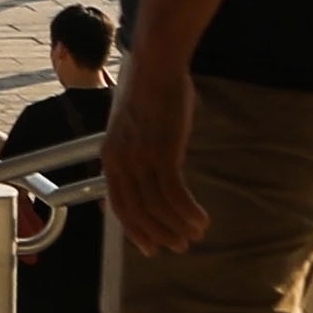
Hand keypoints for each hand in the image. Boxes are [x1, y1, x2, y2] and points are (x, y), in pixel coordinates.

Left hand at [102, 59, 203, 258]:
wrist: (155, 65)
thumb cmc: (148, 91)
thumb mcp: (129, 125)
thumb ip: (132, 150)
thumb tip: (144, 173)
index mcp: (109, 156)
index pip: (119, 206)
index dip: (135, 230)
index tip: (150, 247)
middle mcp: (120, 162)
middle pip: (138, 213)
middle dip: (159, 234)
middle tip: (180, 246)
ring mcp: (140, 159)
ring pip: (158, 208)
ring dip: (178, 226)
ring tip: (196, 233)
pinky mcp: (163, 153)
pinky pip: (176, 195)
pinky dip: (189, 212)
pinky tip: (202, 219)